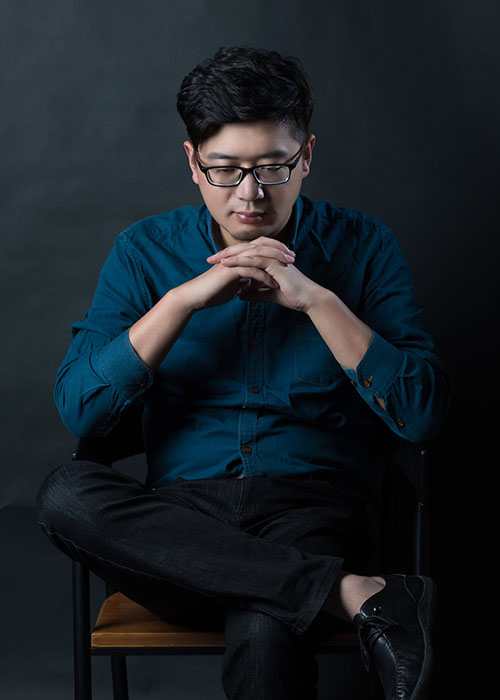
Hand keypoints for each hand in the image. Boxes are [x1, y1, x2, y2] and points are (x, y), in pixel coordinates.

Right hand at [174, 239, 286, 311]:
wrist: (197, 296)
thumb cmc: (214, 291)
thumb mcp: (237, 285)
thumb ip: (249, 280)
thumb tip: (261, 281)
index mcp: (239, 256)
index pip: (261, 247)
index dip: (275, 250)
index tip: (290, 257)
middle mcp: (237, 255)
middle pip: (262, 247)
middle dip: (279, 251)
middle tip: (293, 258)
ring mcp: (234, 261)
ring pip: (259, 256)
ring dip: (275, 262)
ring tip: (288, 268)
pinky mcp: (231, 271)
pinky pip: (252, 271)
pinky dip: (264, 277)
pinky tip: (274, 284)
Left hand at [206, 237, 324, 312]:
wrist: (308, 300)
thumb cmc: (293, 297)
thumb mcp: (269, 295)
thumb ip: (256, 293)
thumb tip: (240, 295)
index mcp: (269, 260)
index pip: (246, 255)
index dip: (230, 258)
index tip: (215, 265)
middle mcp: (271, 255)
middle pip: (244, 249)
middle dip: (225, 254)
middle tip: (209, 259)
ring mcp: (273, 258)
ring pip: (247, 252)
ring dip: (229, 255)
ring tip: (215, 260)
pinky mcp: (276, 264)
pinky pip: (255, 259)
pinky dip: (240, 260)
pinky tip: (227, 263)